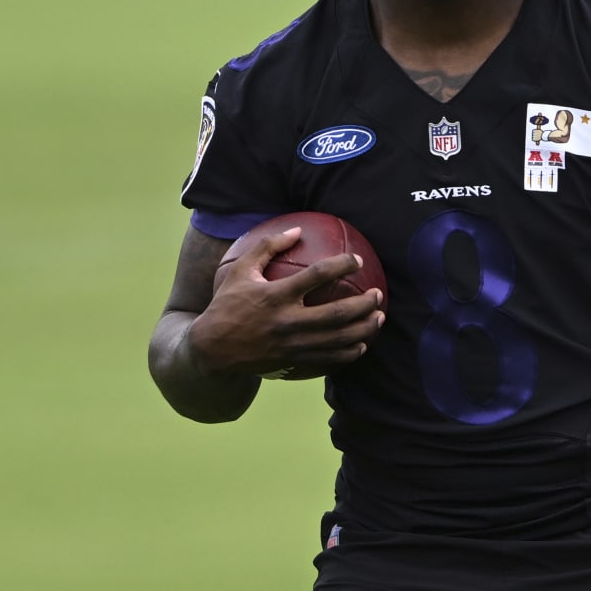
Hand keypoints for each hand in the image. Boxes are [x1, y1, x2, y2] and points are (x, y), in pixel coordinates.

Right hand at [189, 227, 385, 378]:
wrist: (212, 349)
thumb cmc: (227, 304)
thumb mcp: (240, 270)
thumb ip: (268, 246)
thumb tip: (297, 229)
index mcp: (276, 295)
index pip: (317, 275)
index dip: (342, 264)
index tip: (357, 259)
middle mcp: (287, 321)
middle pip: (337, 314)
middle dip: (364, 304)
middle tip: (378, 295)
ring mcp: (292, 345)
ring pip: (338, 340)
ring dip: (364, 329)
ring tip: (379, 318)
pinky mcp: (293, 361)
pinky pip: (329, 359)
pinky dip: (350, 352)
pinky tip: (361, 344)